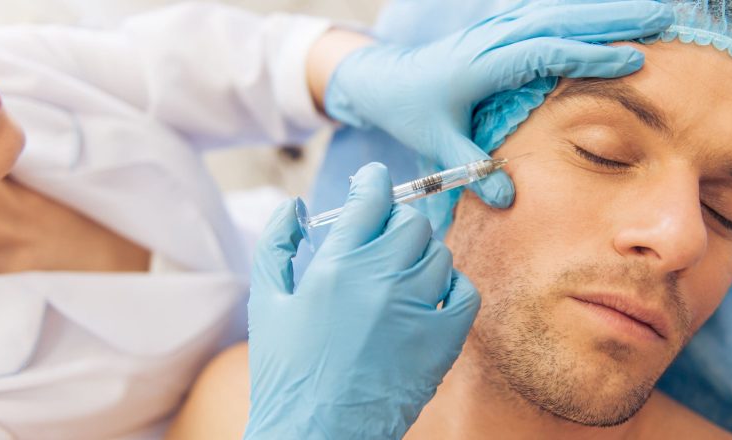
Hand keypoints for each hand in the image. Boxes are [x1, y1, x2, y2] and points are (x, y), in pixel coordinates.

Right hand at [244, 163, 480, 439]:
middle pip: (410, 222)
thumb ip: (277, 245)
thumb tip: (296, 205)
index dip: (374, 181)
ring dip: (420, 255)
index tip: (374, 181)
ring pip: (437, 252)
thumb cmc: (287, 372)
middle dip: (395, 222)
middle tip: (381, 239)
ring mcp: (416, 309)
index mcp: (337, 265)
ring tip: (399, 275)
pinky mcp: (442, 340)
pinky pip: (464, 291)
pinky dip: (451, 286)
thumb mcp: (267, 302)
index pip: (370, 198)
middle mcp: (381, 279)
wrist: (319, 435)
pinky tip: (428, 296)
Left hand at [324, 1, 673, 208]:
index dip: (591, 55)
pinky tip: (609, 15)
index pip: (546, 53)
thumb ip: (473, 170)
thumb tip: (509, 199)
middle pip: (561, 19)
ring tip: (653, 11)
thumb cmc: (412, 111)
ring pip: (558, 10)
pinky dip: (581, 12)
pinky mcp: (499, 28)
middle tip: (665, 16)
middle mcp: (494, 38)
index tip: (634, 59)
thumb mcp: (438, 145)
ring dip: (605, 9)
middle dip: (615, 16)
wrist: (384, 78)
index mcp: (482, 66)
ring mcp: (497, 28)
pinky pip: (546, 13)